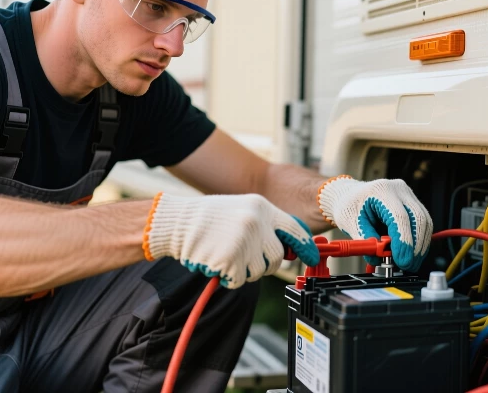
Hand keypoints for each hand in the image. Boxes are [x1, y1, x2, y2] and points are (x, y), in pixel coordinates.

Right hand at [142, 193, 319, 287]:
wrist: (176, 223)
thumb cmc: (206, 219)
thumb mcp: (240, 210)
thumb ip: (264, 225)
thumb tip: (286, 247)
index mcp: (261, 207)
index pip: (294, 230)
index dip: (305, 247)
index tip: (312, 258)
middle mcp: (256, 222)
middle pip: (276, 258)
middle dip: (265, 265)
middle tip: (246, 260)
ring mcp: (244, 241)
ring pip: (259, 271)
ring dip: (244, 271)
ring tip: (226, 256)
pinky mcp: (231, 259)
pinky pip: (240, 280)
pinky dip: (229, 278)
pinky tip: (217, 263)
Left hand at [317, 176, 431, 271]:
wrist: (350, 196)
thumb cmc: (349, 207)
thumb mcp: (350, 224)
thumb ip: (366, 241)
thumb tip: (379, 257)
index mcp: (381, 190)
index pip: (399, 217)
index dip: (403, 241)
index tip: (402, 261)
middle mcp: (399, 190)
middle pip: (418, 219)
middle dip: (415, 246)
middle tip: (407, 265)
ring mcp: (408, 195)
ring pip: (425, 222)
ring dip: (419, 246)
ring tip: (408, 263)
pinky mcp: (413, 203)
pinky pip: (423, 224)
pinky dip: (419, 241)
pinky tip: (411, 253)